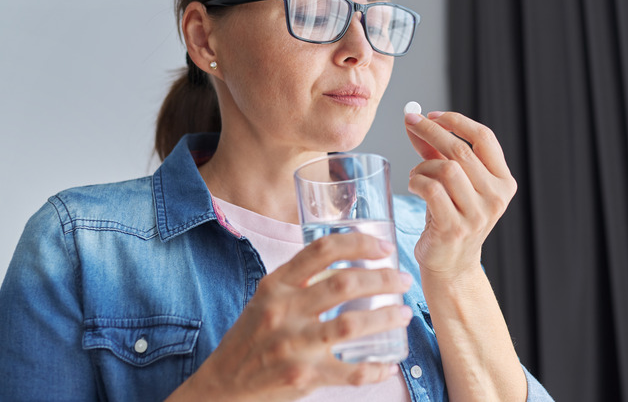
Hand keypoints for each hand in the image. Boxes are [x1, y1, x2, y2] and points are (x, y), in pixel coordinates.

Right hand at [168, 233, 412, 401]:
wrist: (223, 385)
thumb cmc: (251, 339)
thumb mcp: (265, 300)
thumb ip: (298, 283)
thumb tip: (345, 264)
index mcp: (276, 286)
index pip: (321, 251)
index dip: (358, 243)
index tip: (383, 247)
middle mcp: (283, 310)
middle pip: (344, 283)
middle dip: (383, 279)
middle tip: (402, 280)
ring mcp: (293, 344)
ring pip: (353, 323)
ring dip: (387, 317)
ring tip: (404, 314)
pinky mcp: (303, 376)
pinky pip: (350, 372)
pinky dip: (375, 369)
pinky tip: (388, 365)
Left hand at [404, 111, 516, 280]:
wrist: (451, 265)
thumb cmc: (450, 218)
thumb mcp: (451, 183)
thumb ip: (436, 151)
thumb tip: (414, 119)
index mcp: (503, 182)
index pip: (485, 138)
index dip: (457, 121)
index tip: (432, 114)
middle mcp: (496, 197)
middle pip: (461, 150)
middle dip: (431, 131)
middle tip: (411, 122)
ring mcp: (477, 215)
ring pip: (445, 169)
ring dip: (423, 165)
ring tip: (416, 174)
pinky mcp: (454, 228)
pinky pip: (431, 190)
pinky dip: (417, 182)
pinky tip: (414, 186)